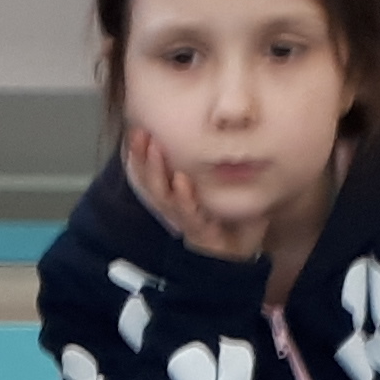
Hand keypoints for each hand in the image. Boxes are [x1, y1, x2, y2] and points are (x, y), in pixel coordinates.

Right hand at [122, 122, 263, 265]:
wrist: (243, 255)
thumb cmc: (229, 220)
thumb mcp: (222, 187)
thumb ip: (219, 162)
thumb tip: (228, 124)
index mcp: (174, 195)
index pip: (149, 172)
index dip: (138, 153)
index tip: (136, 128)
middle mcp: (174, 207)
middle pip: (149, 182)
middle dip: (141, 157)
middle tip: (139, 132)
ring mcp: (185, 220)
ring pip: (163, 197)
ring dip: (157, 171)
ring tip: (155, 148)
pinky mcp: (200, 232)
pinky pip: (188, 214)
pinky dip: (184, 197)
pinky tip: (181, 180)